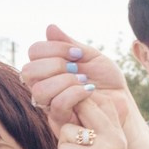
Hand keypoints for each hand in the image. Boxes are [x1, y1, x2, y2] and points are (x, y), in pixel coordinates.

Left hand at [16, 29, 132, 148]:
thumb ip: (77, 130)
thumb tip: (52, 107)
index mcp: (117, 133)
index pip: (98, 99)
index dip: (78, 105)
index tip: (68, 123)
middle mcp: (116, 137)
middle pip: (83, 105)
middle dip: (66, 119)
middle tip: (63, 141)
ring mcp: (107, 148)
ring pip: (68, 130)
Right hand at [22, 25, 143, 132]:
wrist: (120, 101)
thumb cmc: (105, 80)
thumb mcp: (90, 56)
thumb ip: (69, 44)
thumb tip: (50, 28)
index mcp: (47, 68)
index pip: (34, 51)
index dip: (54, 48)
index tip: (78, 53)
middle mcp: (43, 85)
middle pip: (28, 71)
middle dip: (55, 64)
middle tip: (77, 68)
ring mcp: (49, 104)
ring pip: (39, 90)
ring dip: (64, 81)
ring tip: (83, 81)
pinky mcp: (61, 120)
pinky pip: (57, 104)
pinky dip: (74, 93)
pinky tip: (88, 91)